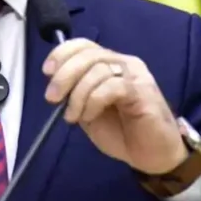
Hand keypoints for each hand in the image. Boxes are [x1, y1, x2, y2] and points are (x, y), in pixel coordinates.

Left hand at [42, 38, 187, 174]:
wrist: (153, 155)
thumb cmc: (123, 132)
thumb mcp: (89, 110)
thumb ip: (76, 94)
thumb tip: (55, 85)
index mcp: (110, 64)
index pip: (84, 45)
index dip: (62, 53)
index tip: (47, 72)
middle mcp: (123, 63)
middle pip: (89, 54)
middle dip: (64, 74)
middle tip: (52, 98)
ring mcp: (135, 75)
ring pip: (98, 69)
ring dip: (78, 94)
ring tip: (73, 117)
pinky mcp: (142, 91)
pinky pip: (111, 86)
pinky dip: (93, 101)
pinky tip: (89, 116)